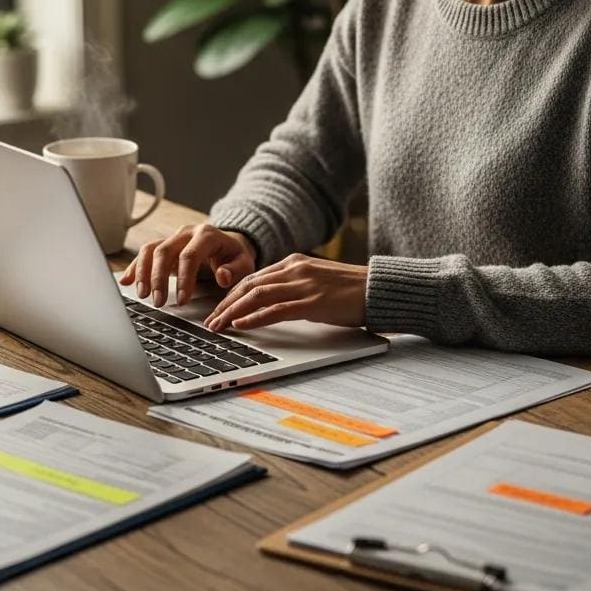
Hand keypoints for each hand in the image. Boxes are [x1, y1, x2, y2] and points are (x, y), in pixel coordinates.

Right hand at [118, 225, 256, 306]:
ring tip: (142, 294)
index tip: (181, 300)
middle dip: (158, 278)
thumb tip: (222, 276)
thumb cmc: (235, 256)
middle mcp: (186, 233)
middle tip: (157, 302)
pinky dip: (134, 267)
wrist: (229, 243)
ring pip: (151, 250)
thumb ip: (235, 270)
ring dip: (143, 272)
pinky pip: (145, 253)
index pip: (190, 255)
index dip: (184, 278)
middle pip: (165, 251)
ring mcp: (173, 238)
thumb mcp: (244, 263)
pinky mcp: (165, 245)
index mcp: (207, 235)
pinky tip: (126, 281)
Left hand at [204, 254, 367, 331]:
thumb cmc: (352, 290)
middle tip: (210, 321)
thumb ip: (295, 287)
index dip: (231, 295)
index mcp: (294, 263)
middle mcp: (295, 270)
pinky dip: (254, 317)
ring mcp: (303, 285)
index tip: (218, 309)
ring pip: (256, 296)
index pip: (253, 278)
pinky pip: (276, 309)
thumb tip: (272, 302)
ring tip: (217, 326)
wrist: (380, 289)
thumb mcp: (317, 282)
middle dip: (225, 304)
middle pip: (248, 285)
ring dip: (232, 312)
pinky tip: (241, 325)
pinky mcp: (313, 302)